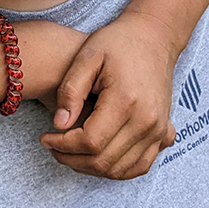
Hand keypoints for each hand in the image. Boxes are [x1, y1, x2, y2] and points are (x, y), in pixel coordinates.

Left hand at [38, 12, 178, 179]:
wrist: (153, 37)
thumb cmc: (116, 42)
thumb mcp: (87, 56)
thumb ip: (70, 91)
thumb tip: (59, 125)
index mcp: (126, 101)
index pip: (90, 141)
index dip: (62, 145)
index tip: (45, 137)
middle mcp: (147, 121)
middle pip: (105, 161)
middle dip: (71, 159)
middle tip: (52, 147)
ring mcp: (159, 130)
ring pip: (121, 170)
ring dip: (90, 168)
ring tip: (68, 152)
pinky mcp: (163, 133)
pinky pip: (140, 166)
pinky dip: (115, 169)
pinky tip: (95, 156)